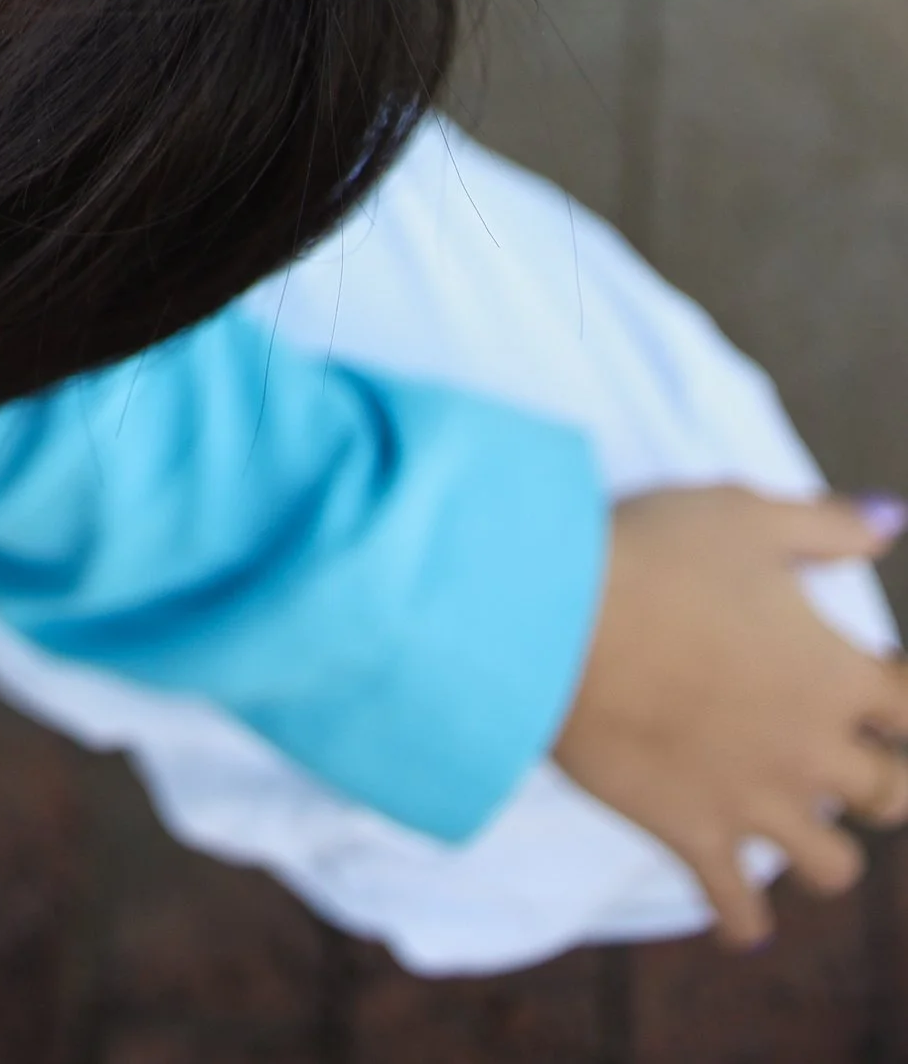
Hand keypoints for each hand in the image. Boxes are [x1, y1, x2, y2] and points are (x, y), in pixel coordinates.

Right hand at [552, 487, 907, 947]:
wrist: (561, 622)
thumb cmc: (655, 554)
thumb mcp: (745, 514)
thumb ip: (825, 524)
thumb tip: (887, 522)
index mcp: (835, 673)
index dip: (900, 694)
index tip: (877, 678)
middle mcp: (813, 749)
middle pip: (888, 795)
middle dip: (879, 780)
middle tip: (847, 761)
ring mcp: (757, 805)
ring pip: (835, 869)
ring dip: (826, 852)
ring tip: (799, 831)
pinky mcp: (696, 839)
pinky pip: (741, 911)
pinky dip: (746, 920)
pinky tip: (743, 917)